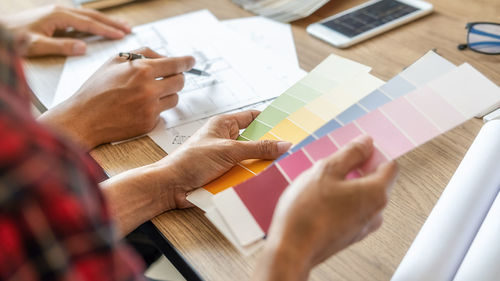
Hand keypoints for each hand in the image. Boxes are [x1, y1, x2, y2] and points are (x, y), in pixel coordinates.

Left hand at [1, 5, 129, 56]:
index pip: (89, 23)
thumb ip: (61, 47)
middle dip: (112, 22)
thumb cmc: (13, 39)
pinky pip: (81, 18)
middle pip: (93, 16)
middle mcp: (60, 11)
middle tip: (129, 29)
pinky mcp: (55, 17)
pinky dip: (94, 22)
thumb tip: (83, 48)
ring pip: (88, 15)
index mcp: (59, 16)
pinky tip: (99, 25)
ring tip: (121, 26)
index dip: (107, 30)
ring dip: (105, 20)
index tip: (122, 35)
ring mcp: (57, 12)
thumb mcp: (36, 46)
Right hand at [38, 48, 194, 149]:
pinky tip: (138, 107)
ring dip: (167, 94)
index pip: (175, 64)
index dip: (186, 62)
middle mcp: (148, 90)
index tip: (192, 61)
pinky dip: (155, 109)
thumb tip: (164, 57)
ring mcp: (150, 108)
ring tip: (148, 94)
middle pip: (180, 82)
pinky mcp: (149, 124)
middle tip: (168, 78)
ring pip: (174, 98)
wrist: (83, 118)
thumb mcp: (115, 61)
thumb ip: (142, 54)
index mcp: (140, 70)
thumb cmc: (97, 89)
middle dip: (176, 78)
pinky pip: (162, 113)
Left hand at [153, 110, 292, 208]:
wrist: (171, 187)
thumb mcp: (228, 151)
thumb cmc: (189, 161)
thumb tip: (282, 144)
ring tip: (280, 167)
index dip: (269, 120)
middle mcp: (226, 139)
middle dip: (269, 147)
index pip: (252, 117)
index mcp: (224, 125)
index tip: (288, 124)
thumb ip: (257, 148)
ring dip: (261, 164)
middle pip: (255, 141)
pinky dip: (252, 177)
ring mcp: (225, 158)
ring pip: (251, 159)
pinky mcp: (224, 174)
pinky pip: (244, 174)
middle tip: (289, 150)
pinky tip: (264, 180)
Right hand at [254, 135, 397, 280]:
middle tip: (332, 166)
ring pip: (360, 196)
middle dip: (356, 169)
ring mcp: (363, 227)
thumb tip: (366, 143)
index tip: (356, 150)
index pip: (390, 165)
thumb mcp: (326, 170)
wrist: (291, 249)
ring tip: (320, 185)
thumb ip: (350, 154)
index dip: (374, 153)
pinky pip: (350, 211)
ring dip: (345, 186)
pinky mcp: (349, 236)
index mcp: (376, 193)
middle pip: (376, 181)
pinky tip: (317, 201)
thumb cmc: (307, 212)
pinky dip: (339, 202)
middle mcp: (376, 212)